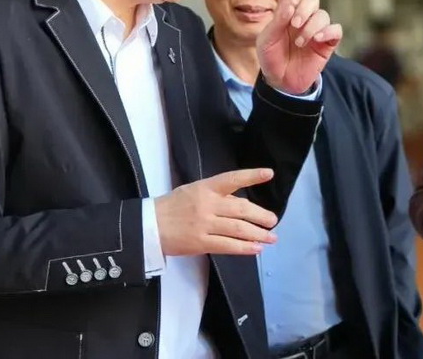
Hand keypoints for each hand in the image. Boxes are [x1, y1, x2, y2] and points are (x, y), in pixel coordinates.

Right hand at [155, 168, 278, 255]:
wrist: (149, 225)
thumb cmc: (172, 206)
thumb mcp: (193, 191)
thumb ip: (215, 196)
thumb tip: (240, 206)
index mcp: (205, 187)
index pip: (232, 179)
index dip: (251, 176)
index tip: (268, 174)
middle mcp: (207, 204)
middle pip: (241, 209)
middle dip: (261, 215)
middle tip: (273, 221)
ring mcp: (204, 224)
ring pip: (239, 229)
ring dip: (258, 234)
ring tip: (271, 238)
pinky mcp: (201, 243)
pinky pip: (228, 246)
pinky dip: (245, 248)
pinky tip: (256, 249)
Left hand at [257, 0, 341, 94]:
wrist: (281, 82)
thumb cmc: (271, 58)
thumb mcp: (266, 38)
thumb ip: (277, 20)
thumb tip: (291, 4)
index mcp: (286, 11)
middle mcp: (304, 15)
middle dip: (304, 9)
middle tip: (293, 24)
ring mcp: (317, 28)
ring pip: (322, 14)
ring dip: (310, 26)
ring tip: (299, 41)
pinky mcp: (328, 41)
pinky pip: (335, 28)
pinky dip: (326, 32)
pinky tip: (316, 40)